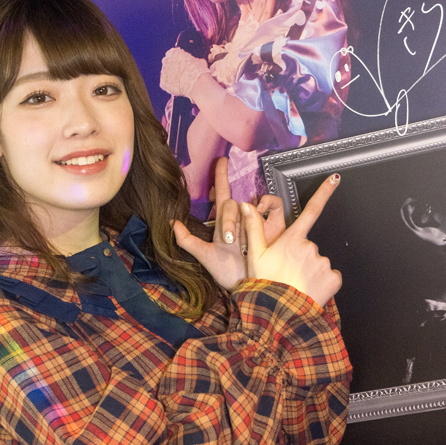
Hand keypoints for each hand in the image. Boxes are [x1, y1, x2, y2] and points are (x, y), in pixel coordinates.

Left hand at [160, 47, 208, 98]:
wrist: (197, 84)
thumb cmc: (199, 72)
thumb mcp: (199, 61)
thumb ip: (193, 60)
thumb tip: (196, 63)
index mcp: (174, 52)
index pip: (172, 54)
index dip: (178, 60)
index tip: (182, 64)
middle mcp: (166, 60)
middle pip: (168, 63)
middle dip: (173, 68)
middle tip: (182, 73)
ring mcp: (163, 72)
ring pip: (166, 74)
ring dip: (172, 77)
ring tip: (182, 81)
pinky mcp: (163, 83)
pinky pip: (166, 84)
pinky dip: (171, 86)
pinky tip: (179, 87)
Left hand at [172, 158, 285, 290]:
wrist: (251, 285)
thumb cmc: (228, 273)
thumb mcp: (206, 257)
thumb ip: (187, 241)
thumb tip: (172, 223)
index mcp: (224, 223)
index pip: (221, 194)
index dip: (220, 176)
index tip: (221, 159)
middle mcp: (240, 219)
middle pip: (231, 203)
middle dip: (228, 221)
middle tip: (229, 240)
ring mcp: (256, 220)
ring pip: (249, 203)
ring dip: (243, 217)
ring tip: (242, 238)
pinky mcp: (274, 224)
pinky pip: (272, 204)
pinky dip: (267, 204)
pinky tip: (261, 214)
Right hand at [235, 0, 279, 43]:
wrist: (237, 58)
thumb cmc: (240, 44)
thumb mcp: (242, 28)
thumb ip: (245, 16)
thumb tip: (246, 5)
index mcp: (250, 19)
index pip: (256, 1)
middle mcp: (255, 22)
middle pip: (261, 3)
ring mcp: (259, 28)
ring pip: (265, 10)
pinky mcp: (262, 36)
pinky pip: (269, 26)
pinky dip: (274, 18)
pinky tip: (279, 10)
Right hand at [241, 174, 341, 305]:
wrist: (278, 314)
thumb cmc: (264, 284)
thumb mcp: (255, 255)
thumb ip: (253, 227)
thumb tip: (246, 205)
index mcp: (293, 238)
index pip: (310, 210)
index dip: (324, 192)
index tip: (335, 178)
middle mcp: (311, 246)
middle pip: (308, 246)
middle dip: (300, 257)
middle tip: (286, 273)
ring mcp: (323, 262)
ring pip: (318, 262)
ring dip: (309, 271)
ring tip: (295, 285)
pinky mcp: (333, 278)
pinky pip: (329, 277)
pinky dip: (322, 283)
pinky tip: (309, 290)